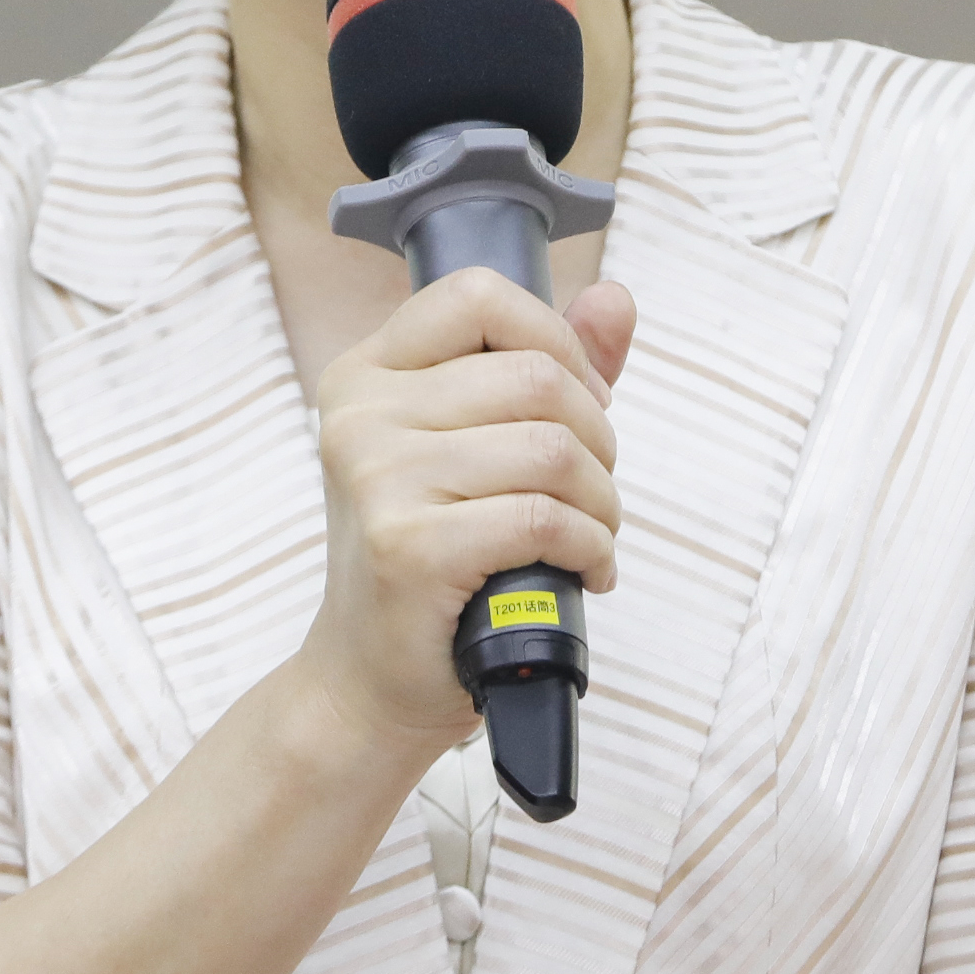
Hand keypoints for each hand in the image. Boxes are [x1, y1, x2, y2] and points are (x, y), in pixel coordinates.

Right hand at [296, 271, 636, 760]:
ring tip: (591, 536)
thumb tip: (615, 298)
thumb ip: (548, 366)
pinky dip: (590, 548)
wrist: (370, 679)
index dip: (557, 341)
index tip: (580, 403)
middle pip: (536, 377)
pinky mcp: (407, 546)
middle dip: (596, 440)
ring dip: (601, 503)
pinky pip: (543, 519)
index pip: (478, 295)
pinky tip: (585, 572)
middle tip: (592, 493)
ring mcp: (376, 478)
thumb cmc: (433, 557)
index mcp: (366, 373)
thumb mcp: (478, 447)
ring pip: (551, 450)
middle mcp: (358, 414)